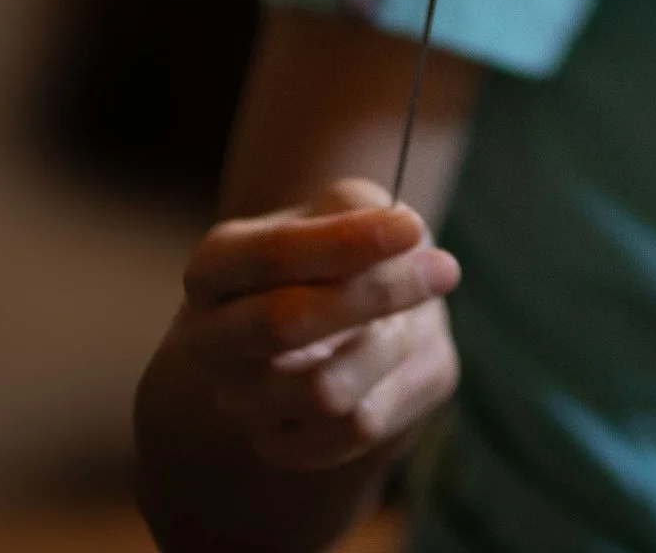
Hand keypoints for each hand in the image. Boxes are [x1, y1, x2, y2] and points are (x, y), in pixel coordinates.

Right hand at [164, 176, 461, 471]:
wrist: (325, 328)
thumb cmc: (333, 255)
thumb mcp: (340, 211)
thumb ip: (358, 209)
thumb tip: (395, 232)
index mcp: (212, 270)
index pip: (272, 255)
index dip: (346, 241)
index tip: (412, 226)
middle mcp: (211, 341)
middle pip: (285, 323)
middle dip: (374, 294)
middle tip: (444, 269)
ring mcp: (241, 401)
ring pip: (325, 389)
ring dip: (390, 345)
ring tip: (413, 317)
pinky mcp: (281, 446)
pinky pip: (351, 432)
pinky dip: (394, 387)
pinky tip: (401, 356)